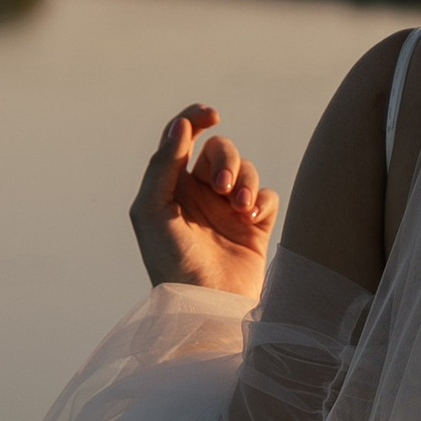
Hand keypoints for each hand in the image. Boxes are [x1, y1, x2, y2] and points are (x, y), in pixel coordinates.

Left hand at [131, 105, 277, 298]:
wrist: (205, 305)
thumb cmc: (169, 262)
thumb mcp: (152, 211)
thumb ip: (163, 165)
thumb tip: (181, 125)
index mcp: (170, 187)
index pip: (183, 137)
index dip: (196, 117)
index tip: (212, 115)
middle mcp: (199, 194)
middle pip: (220, 151)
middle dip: (225, 161)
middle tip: (220, 188)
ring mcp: (229, 210)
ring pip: (246, 170)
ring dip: (245, 180)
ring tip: (240, 207)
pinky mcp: (255, 226)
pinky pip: (268, 195)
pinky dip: (263, 198)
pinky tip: (252, 217)